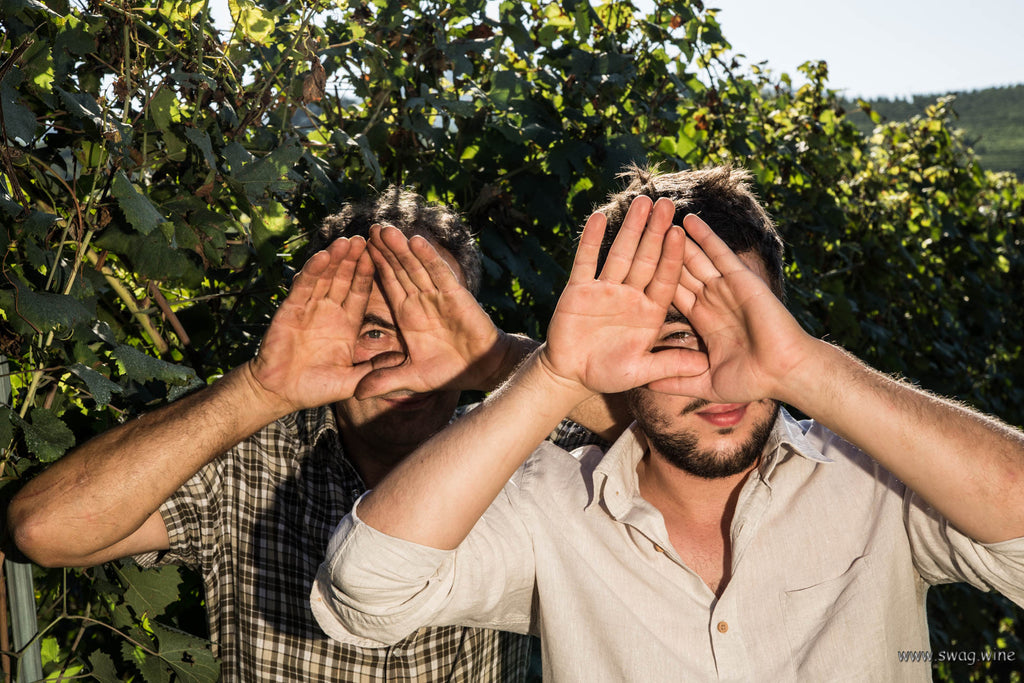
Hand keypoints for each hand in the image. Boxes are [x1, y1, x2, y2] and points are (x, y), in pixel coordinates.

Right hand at [246, 236, 374, 413]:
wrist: (280, 393)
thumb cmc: (316, 387)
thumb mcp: (351, 380)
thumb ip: (374, 369)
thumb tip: (402, 359)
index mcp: (346, 324)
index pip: (361, 293)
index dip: (370, 275)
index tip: (383, 256)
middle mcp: (329, 311)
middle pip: (344, 279)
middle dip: (354, 259)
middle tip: (367, 237)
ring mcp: (309, 308)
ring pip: (325, 278)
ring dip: (335, 259)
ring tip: (347, 240)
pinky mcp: (290, 311)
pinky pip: (303, 288)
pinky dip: (312, 272)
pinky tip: (322, 257)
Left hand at [354, 225, 511, 398]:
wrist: (482, 370)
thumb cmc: (449, 372)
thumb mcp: (412, 377)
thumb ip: (386, 380)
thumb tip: (357, 394)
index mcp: (407, 315)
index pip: (387, 284)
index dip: (373, 267)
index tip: (357, 249)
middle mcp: (420, 300)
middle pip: (398, 269)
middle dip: (384, 249)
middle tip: (369, 228)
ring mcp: (437, 295)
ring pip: (415, 267)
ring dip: (401, 247)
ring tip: (385, 228)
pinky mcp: (455, 295)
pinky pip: (438, 273)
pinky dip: (428, 257)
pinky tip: (415, 241)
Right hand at [539, 196, 708, 394]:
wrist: (570, 375)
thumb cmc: (607, 373)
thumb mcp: (641, 371)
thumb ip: (670, 365)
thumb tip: (705, 365)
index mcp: (649, 311)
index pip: (665, 278)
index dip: (672, 256)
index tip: (680, 233)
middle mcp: (630, 295)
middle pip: (645, 258)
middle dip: (655, 231)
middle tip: (666, 203)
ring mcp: (605, 289)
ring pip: (620, 253)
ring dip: (630, 228)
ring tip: (641, 201)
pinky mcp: (579, 289)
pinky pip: (586, 261)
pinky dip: (591, 240)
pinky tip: (598, 217)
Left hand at [647, 213, 813, 401]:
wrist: (784, 373)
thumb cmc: (751, 381)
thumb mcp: (705, 383)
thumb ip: (676, 381)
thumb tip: (646, 387)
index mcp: (702, 320)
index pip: (671, 294)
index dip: (652, 280)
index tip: (629, 269)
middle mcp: (711, 300)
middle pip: (678, 271)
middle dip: (660, 252)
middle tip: (638, 231)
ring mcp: (725, 288)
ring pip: (694, 258)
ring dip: (676, 238)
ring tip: (656, 217)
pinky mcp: (740, 280)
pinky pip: (718, 253)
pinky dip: (704, 236)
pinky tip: (688, 219)